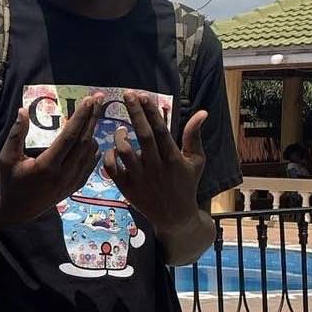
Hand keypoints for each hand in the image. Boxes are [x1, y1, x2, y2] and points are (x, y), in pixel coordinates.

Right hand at [0, 95, 103, 227]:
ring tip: (94, 115)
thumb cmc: (11, 182)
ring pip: (90, 152)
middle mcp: (63, 174)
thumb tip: (23, 111)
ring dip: (94, 131)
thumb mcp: (6, 158)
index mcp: (47, 166)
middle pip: (84, 141)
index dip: (81, 117)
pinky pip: (90, 164)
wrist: (18, 210)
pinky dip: (93, 149)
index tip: (89, 100)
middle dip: (93, 117)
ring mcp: (72, 182)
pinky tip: (92, 139)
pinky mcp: (75, 186)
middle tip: (100, 98)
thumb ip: (16, 134)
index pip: (70, 137)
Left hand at [102, 92, 207, 233]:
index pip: (161, 130)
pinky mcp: (126, 188)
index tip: (144, 95)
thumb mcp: (196, 160)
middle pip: (143, 134)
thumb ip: (193, 136)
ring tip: (121, 129)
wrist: (174, 217)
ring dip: (120, 136)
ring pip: (124, 151)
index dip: (151, 111)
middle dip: (134, 112)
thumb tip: (202, 112)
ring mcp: (139, 178)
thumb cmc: (186, 184)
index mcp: (173, 158)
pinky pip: (112, 169)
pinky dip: (109, 156)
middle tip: (127, 94)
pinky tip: (113, 150)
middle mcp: (155, 167)